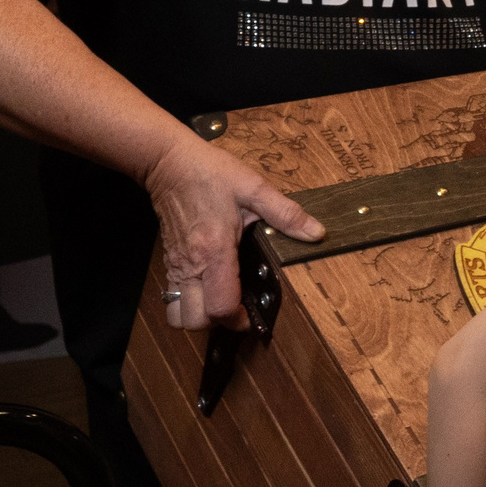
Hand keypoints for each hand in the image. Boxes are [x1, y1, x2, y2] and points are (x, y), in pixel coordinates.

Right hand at [142, 134, 323, 329]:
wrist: (169, 162)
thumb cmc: (209, 173)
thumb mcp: (254, 187)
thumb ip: (286, 213)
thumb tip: (316, 232)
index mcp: (214, 251)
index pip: (220, 307)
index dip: (240, 320)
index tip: (254, 314)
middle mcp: (191, 264)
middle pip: (195, 321)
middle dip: (219, 323)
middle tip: (239, 310)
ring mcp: (176, 265)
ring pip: (177, 315)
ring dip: (199, 317)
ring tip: (221, 302)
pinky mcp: (169, 262)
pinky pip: (172, 297)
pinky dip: (188, 303)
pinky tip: (208, 286)